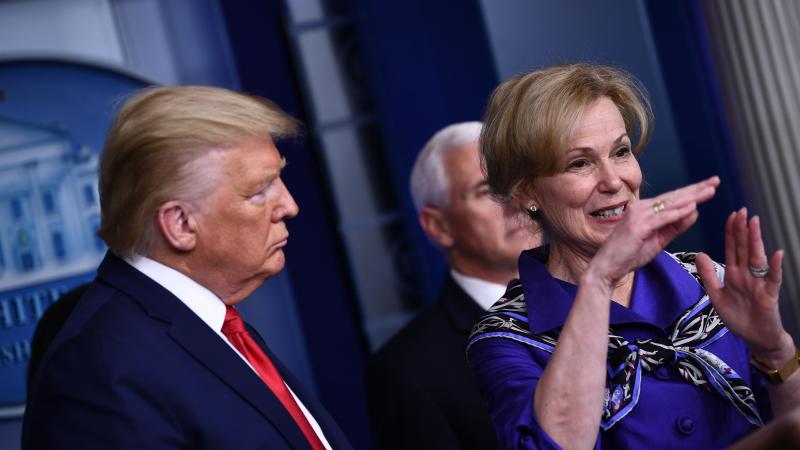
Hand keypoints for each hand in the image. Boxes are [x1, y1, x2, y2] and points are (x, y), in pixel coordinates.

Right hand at [591, 176, 718, 283]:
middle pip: (674, 197)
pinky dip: (678, 212)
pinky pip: (663, 218)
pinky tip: (692, 207)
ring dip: (692, 197)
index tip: (710, 186)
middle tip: (715, 180)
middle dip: (696, 189)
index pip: (673, 199)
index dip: (692, 192)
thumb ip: (675, 227)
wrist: (606, 267)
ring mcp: (638, 216)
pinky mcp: (638, 226)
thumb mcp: (657, 240)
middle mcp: (641, 208)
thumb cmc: (628, 255)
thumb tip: (694, 213)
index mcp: (645, 210)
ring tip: (709, 190)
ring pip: (671, 204)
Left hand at [696, 209, 793, 365]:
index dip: (731, 232)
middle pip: (744, 248)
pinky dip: (774, 267)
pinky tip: (776, 253)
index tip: (731, 215)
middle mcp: (747, 275)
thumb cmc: (739, 317)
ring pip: (756, 258)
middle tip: (742, 210)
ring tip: (754, 223)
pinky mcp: (769, 295)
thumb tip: (700, 253)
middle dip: (742, 230)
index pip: (732, 248)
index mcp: (734, 274)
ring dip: (756, 240)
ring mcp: (759, 283)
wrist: (756, 339)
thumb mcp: (716, 296)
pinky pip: (773, 279)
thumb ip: (708, 275)